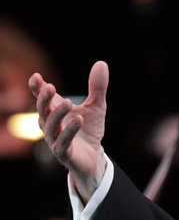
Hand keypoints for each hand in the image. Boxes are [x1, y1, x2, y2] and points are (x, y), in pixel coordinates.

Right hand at [28, 61, 108, 200]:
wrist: (93, 156)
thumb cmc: (88, 130)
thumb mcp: (96, 106)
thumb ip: (97, 87)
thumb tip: (101, 63)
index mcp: (54, 112)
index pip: (42, 98)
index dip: (37, 88)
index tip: (36, 77)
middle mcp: (50, 125)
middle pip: (43, 110)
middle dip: (44, 99)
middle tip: (51, 87)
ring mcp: (54, 139)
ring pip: (51, 126)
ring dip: (57, 114)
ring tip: (67, 102)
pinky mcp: (63, 153)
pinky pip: (64, 141)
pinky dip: (70, 130)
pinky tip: (79, 120)